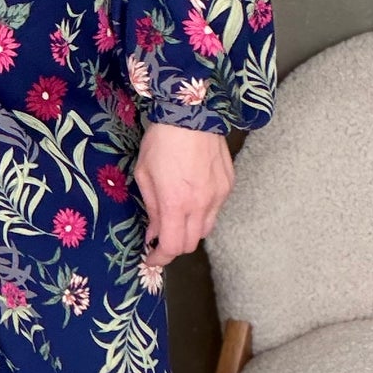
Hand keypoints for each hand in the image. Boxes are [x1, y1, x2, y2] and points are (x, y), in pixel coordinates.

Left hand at [133, 120, 234, 267]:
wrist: (191, 113)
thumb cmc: (161, 141)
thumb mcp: (144, 175)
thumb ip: (151, 208)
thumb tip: (153, 234)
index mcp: (175, 203)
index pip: (173, 247)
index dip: (160, 258)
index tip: (151, 258)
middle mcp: (201, 204)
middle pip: (191, 243)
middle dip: (174, 246)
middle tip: (161, 237)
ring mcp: (218, 195)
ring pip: (206, 229)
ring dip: (190, 230)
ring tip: (177, 216)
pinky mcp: (228, 185)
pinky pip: (216, 210)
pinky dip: (203, 212)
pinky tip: (192, 197)